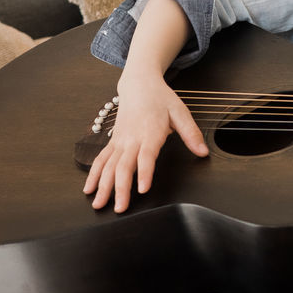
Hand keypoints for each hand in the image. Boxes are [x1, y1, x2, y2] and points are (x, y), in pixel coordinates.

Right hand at [82, 69, 207, 212]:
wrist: (139, 84)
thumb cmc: (161, 99)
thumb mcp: (181, 112)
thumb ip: (191, 134)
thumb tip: (203, 152)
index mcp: (150, 132)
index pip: (146, 156)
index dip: (144, 172)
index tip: (142, 189)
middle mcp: (132, 139)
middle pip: (124, 166)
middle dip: (120, 189)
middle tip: (120, 208)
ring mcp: (120, 141)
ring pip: (108, 166)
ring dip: (102, 186)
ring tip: (98, 205)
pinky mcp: (113, 141)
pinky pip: (101, 159)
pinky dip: (93, 174)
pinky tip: (88, 189)